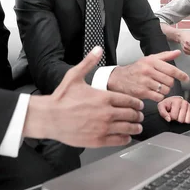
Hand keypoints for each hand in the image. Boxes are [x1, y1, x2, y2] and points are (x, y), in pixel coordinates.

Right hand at [23, 47, 144, 147]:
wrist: (49, 117)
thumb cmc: (61, 98)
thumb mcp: (75, 76)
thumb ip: (89, 62)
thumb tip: (97, 49)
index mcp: (104, 97)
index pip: (129, 100)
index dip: (137, 103)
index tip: (139, 105)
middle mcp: (106, 113)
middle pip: (131, 114)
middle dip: (138, 115)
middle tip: (139, 115)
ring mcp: (103, 127)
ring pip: (128, 128)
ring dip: (135, 127)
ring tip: (137, 126)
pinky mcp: (98, 140)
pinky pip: (118, 140)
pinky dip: (125, 138)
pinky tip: (126, 137)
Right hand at [108, 50, 188, 101]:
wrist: (118, 79)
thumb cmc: (135, 69)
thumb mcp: (149, 59)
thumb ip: (164, 56)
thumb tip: (178, 53)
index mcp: (151, 62)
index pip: (171, 69)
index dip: (181, 75)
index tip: (186, 78)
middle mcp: (148, 71)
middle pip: (169, 81)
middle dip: (169, 83)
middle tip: (163, 82)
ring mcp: (145, 82)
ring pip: (165, 90)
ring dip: (164, 91)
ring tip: (157, 87)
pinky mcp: (142, 93)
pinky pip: (158, 97)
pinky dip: (158, 97)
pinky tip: (153, 93)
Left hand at [157, 96, 189, 122]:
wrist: (173, 101)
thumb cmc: (168, 104)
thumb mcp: (161, 106)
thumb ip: (163, 113)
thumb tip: (168, 119)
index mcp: (176, 101)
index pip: (174, 116)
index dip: (170, 117)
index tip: (170, 113)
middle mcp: (184, 103)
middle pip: (181, 119)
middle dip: (176, 119)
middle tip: (175, 114)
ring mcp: (189, 106)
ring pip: (187, 121)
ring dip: (182, 120)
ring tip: (179, 115)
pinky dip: (187, 120)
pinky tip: (184, 116)